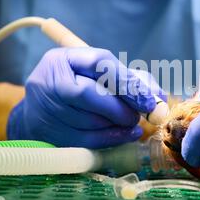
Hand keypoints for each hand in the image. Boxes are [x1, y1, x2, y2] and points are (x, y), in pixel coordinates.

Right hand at [7, 47, 163, 147]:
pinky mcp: (46, 133)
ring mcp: (44, 109)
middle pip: (88, 94)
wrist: (40, 110)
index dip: (126, 82)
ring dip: (117, 125)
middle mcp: (48, 81)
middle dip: (120, 108)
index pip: (98, 63)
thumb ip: (131, 80)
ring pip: (87, 120)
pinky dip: (111, 139)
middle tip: (139, 115)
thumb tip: (159, 98)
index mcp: (63, 59)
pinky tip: (126, 135)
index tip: (148, 100)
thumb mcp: (101, 74)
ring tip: (130, 123)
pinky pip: (84, 140)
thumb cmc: (79, 86)